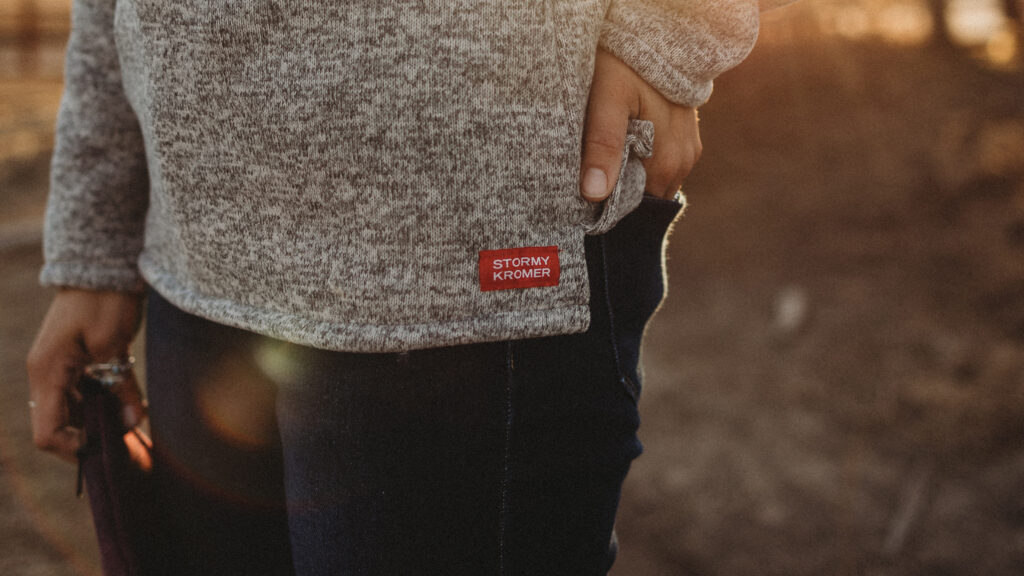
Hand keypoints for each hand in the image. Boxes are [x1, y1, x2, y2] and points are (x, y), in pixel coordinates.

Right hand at [26, 289, 145, 462]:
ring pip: (75, 412)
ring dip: (101, 424)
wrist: (103, 265)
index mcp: (47, 374)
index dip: (76, 449)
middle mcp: (47, 375)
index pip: (48, 433)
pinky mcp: (76, 362)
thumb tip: (132, 424)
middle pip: (61, 426)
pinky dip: (105, 406)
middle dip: (93, 440)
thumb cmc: (104, 300)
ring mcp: (59, 368)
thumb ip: (121, 387)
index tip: (110, 448)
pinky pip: (85, 395)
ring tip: (135, 431)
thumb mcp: (114, 345)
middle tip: (131, 448)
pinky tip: (131, 410)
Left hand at [580, 48, 701, 201]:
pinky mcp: (687, 142)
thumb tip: (595, 193)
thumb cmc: (626, 65)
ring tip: (607, 157)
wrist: (656, 36)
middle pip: (645, 197)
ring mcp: (688, 153)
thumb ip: (602, 145)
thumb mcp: (606, 100)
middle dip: (619, 191)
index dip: (608, 204)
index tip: (585, 193)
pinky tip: (624, 147)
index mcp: (666, 161)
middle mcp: (683, 163)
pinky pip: (661, 166)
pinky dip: (641, 163)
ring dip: (630, 176)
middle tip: (591, 172)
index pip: (634, 207)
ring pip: (652, 183)